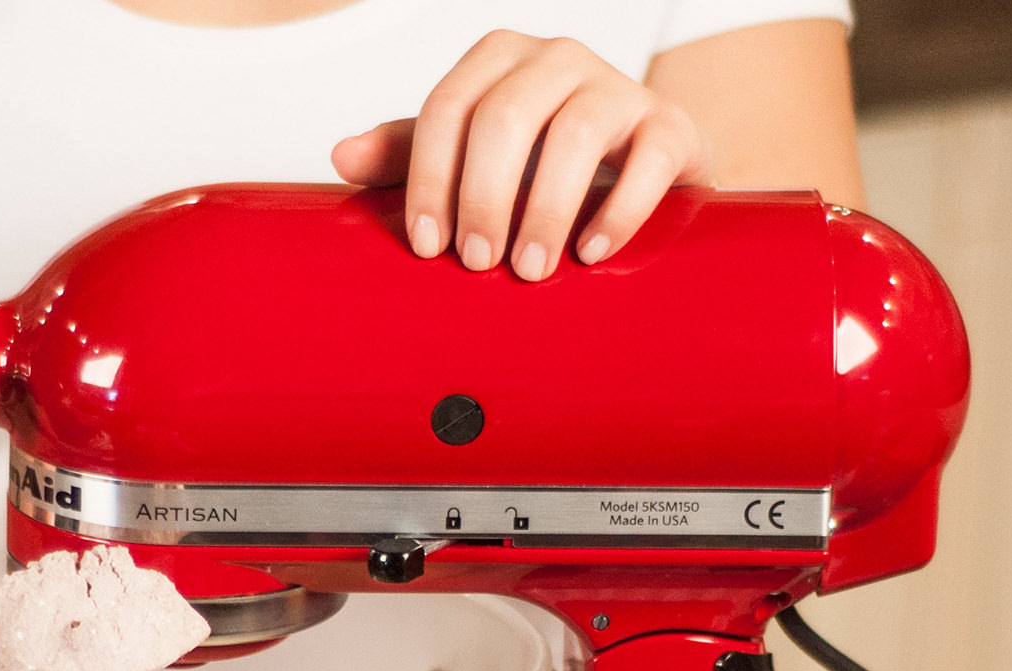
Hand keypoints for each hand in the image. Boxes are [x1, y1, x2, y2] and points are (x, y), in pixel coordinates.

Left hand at [332, 31, 715, 279]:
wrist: (642, 166)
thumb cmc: (543, 161)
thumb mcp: (470, 155)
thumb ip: (409, 153)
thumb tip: (342, 157)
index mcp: (498, 61)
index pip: (449, 107)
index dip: (431, 178)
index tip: (429, 245)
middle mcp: (557, 60)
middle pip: (506, 116)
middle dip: (484, 196)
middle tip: (478, 262)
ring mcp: (618, 88)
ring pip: (576, 132)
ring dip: (545, 209)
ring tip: (529, 268)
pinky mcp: (669, 126)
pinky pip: (649, 157)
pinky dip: (619, 210)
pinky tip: (591, 252)